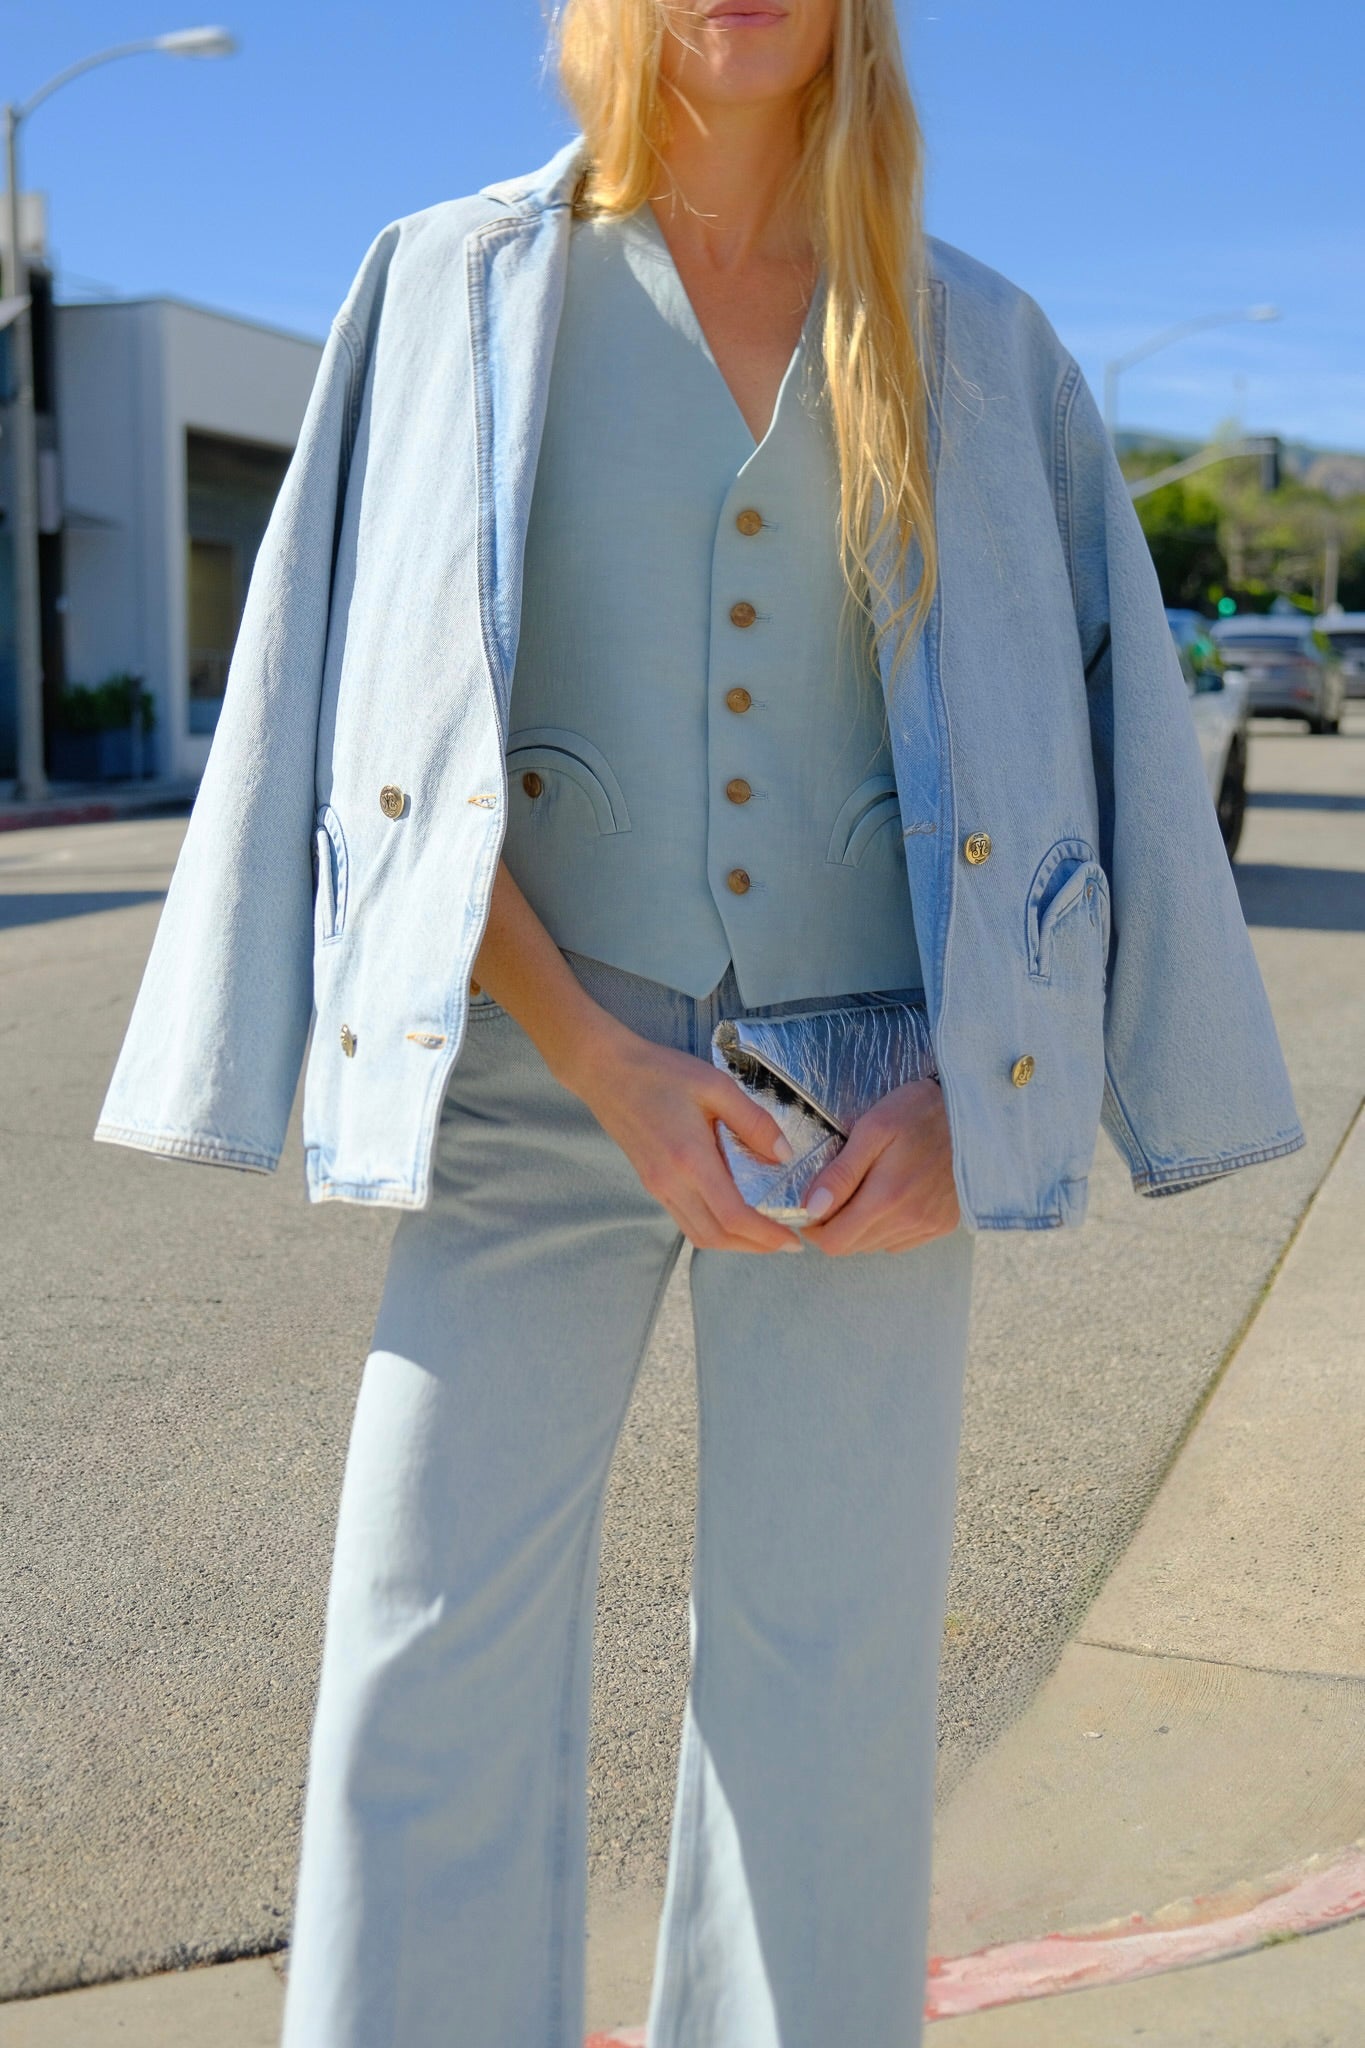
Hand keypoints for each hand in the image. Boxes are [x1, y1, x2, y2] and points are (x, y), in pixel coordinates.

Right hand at [566, 1023, 802, 1254]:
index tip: (793, 1239)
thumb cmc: (660, 1072)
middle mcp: (671, 1182)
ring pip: (699, 1234)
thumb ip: (754, 1121)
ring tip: (764, 1234)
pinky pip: (686, 1220)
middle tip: (786, 1241)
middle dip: (755, 1246)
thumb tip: (784, 1155)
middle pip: (716, 1236)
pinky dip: (713, 1229)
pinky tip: (732, 1214)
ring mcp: (657, 1187)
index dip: (766, 1235)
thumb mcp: (715, 1085)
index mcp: (690, 1159)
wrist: (605, 1071)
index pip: (733, 1216)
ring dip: (734, 1242)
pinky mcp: (651, 1184)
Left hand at [799, 1078, 958, 1255]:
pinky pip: (900, 1241)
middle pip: (852, 1246)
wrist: (976, 1113)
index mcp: (886, 1197)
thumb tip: (811, 1208)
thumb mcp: (873, 1129)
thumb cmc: (920, 1112)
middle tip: (835, 1191)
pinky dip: (886, 1227)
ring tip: (865, 1189)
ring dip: (860, 1226)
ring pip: (875, 1245)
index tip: (810, 1205)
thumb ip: (840, 1173)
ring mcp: (928, 1225)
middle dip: (834, 1225)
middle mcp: (908, 1220)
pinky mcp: (943, 1224)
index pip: (834, 1242)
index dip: (813, 1227)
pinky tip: (891, 1197)